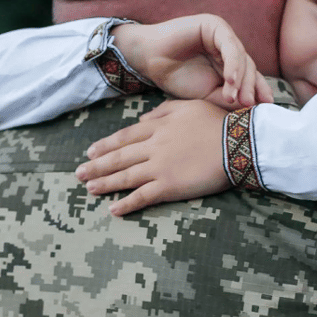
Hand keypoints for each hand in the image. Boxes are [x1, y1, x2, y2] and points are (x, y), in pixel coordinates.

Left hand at [74, 99, 230, 215]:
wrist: (237, 142)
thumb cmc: (218, 123)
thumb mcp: (189, 106)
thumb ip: (164, 111)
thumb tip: (142, 120)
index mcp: (158, 126)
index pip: (125, 137)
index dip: (106, 145)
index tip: (91, 151)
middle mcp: (154, 147)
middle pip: (119, 157)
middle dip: (97, 165)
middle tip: (79, 173)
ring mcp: (160, 167)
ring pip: (125, 176)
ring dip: (105, 183)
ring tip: (89, 189)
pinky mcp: (169, 186)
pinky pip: (142, 196)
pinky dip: (126, 203)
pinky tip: (113, 210)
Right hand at [113, 15, 272, 108]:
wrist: (148, 59)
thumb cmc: (175, 77)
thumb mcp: (206, 94)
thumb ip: (227, 98)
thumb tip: (252, 107)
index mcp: (228, 62)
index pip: (249, 76)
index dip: (258, 90)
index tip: (265, 106)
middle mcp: (228, 47)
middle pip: (249, 67)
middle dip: (251, 87)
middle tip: (250, 105)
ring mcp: (222, 34)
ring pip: (242, 58)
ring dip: (241, 79)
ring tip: (237, 98)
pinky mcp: (214, 26)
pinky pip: (229, 46)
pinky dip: (232, 64)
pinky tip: (230, 80)